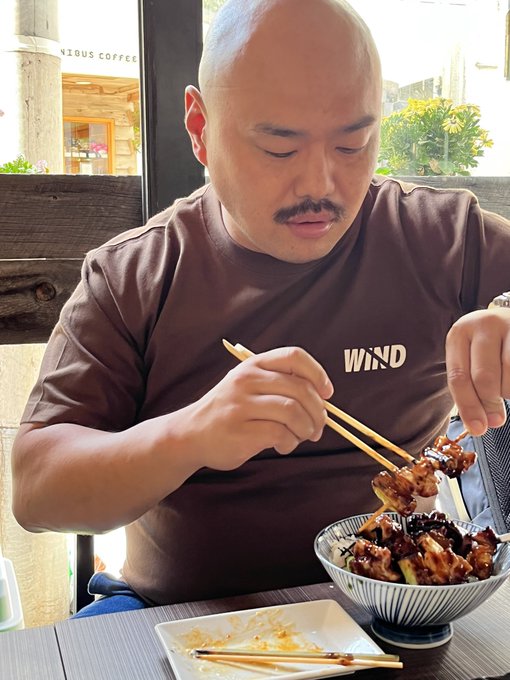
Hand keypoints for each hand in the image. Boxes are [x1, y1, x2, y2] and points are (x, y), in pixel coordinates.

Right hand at [183, 346, 333, 469]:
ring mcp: (241, 404)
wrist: (190, 434)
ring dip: (306, 428)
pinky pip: (280, 434)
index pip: (294, 357)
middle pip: (300, 389)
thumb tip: (321, 400)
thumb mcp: (248, 386)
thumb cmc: (229, 412)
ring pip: (293, 412)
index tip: (327, 393)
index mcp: (253, 365)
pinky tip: (283, 446)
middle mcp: (246, 380)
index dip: (318, 373)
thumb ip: (279, 386)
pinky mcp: (240, 430)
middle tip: (318, 427)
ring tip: (302, 437)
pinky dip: (290, 443)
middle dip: (318, 411)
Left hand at [446, 308, 509, 435]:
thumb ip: (469, 387)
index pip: (458, 376)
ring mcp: (509, 325)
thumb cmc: (486, 346)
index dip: (468, 406)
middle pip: (484, 377)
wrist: (509, 317)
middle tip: (495, 420)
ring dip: (507, 392)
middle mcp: (483, 325)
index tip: (477, 428)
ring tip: (505, 390)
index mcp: (459, 334)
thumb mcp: (469, 358)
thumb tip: (478, 425)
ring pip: (509, 374)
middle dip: (489, 404)